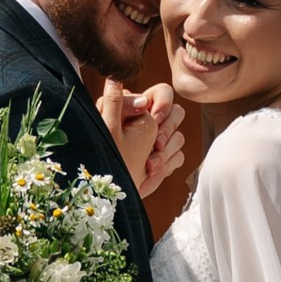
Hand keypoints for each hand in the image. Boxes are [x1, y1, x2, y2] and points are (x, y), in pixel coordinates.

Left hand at [99, 78, 185, 200]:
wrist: (106, 189)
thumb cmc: (101, 154)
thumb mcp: (106, 124)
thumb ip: (116, 101)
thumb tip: (141, 98)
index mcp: (137, 107)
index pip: (163, 92)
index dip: (163, 102)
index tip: (154, 118)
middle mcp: (151, 122)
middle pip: (177, 113)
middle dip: (168, 129)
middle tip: (156, 144)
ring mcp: (160, 141)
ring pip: (179, 137)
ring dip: (165, 152)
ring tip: (148, 165)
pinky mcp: (164, 159)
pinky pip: (178, 156)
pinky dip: (166, 165)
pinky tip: (151, 172)